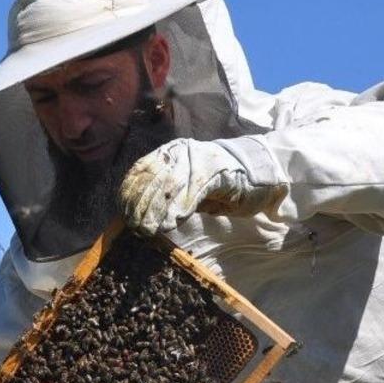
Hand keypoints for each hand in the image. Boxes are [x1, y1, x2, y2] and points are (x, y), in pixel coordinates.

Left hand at [118, 139, 284, 233]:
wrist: (261, 172)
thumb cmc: (223, 183)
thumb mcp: (189, 186)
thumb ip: (167, 194)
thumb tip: (141, 212)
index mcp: (172, 152)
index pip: (141, 169)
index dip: (129, 192)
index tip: (123, 212)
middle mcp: (182, 151)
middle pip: (152, 179)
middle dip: (141, 206)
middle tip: (135, 227)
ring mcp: (199, 159)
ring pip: (168, 187)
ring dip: (156, 213)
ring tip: (148, 231)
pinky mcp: (217, 172)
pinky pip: (191, 193)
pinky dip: (179, 211)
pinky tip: (171, 225)